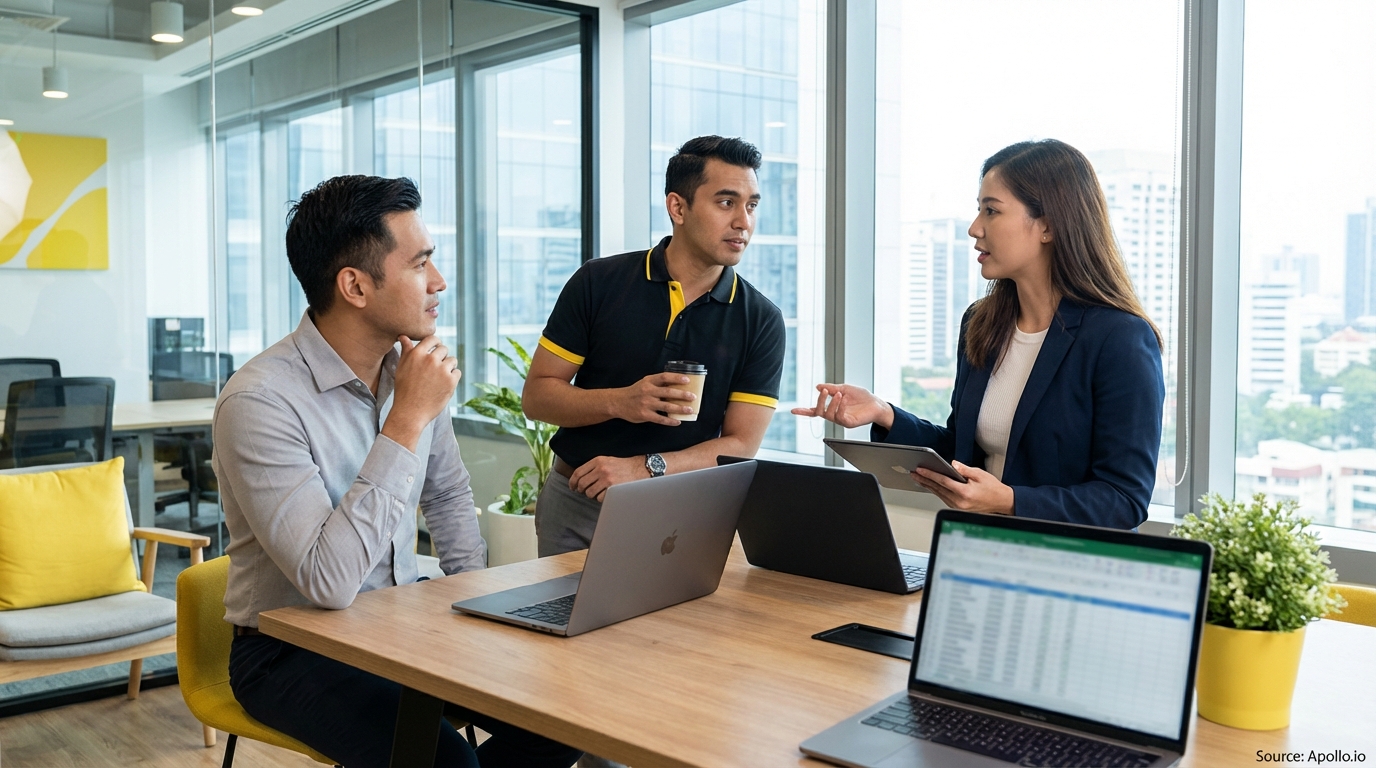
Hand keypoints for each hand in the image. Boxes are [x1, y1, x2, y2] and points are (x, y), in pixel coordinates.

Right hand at [384, 335, 460, 450]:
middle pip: (444, 349)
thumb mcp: (402, 368)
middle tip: (435, 370)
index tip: (434, 351)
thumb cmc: (404, 390)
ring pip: (452, 360)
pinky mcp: (451, 381)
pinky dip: (453, 378)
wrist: (410, 412)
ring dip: (448, 367)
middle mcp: (430, 359)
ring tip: (438, 379)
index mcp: (417, 354)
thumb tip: (403, 336)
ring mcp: (442, 370)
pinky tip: (442, 386)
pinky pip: (457, 372)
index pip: (432, 338)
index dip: (435, 344)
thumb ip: (406, 351)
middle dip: (441, 357)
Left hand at [569, 455, 649, 501]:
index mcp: (598, 461)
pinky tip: (606, 494)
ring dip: (591, 495)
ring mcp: (607, 480)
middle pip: (582, 484)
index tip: (572, 487)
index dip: (572, 482)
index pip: (578, 473)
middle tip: (583, 492)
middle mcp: (601, 469)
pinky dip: (601, 498)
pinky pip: (599, 498)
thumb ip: (594, 467)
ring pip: (589, 493)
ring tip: (597, 492)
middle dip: (580, 490)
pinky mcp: (613, 489)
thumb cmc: (624, 466)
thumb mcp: (607, 460)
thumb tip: (579, 478)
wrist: (642, 468)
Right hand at [611, 372, 695, 425]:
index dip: (676, 378)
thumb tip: (677, 385)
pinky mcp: (645, 415)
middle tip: (693, 397)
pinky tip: (678, 422)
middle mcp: (648, 391)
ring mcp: (646, 404)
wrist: (618, 402)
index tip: (687, 380)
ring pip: (666, 406)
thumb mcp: (644, 383)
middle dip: (682, 395)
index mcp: (648, 382)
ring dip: (679, 408)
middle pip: (668, 392)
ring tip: (689, 410)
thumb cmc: (635, 392)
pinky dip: (670, 421)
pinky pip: (660, 419)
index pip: (664, 377)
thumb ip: (658, 384)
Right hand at [790, 383, 893, 429]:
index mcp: (832, 407)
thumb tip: (818, 386)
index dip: (803, 411)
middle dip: (819, 401)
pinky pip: (839, 416)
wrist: (876, 404)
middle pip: (819, 411)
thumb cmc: (862, 397)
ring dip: (831, 403)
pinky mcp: (848, 423)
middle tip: (823, 391)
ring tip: (839, 394)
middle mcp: (834, 414)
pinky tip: (843, 398)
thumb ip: (831, 388)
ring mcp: (841, 420)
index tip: (793, 410)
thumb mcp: (844, 388)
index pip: (815, 410)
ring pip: (828, 414)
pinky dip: (840, 406)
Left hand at [912, 461, 1013, 514]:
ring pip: (939, 494)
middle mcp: (960, 502)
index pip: (943, 482)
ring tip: (918, 478)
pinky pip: (943, 498)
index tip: (920, 470)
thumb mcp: (980, 474)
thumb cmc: (993, 488)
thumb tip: (952, 464)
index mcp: (965, 492)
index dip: (930, 475)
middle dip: (924, 480)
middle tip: (914, 473)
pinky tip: (930, 486)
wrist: (1001, 502)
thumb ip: (964, 469)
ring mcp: (958, 507)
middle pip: (938, 489)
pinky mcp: (958, 508)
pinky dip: (936, 491)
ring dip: (928, 486)